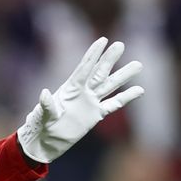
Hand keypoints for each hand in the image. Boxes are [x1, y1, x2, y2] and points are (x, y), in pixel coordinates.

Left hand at [17, 37, 143, 163]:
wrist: (45, 141)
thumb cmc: (40, 125)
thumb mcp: (42, 115)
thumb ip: (46, 105)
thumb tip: (45, 93)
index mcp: (70, 88)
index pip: (84, 68)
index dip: (93, 54)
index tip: (103, 40)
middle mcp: (83, 92)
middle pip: (99, 72)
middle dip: (109, 59)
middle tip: (120, 44)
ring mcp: (90, 102)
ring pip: (110, 86)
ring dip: (123, 75)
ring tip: (138, 65)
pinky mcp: (96, 114)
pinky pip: (113, 104)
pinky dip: (126, 97)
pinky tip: (139, 90)